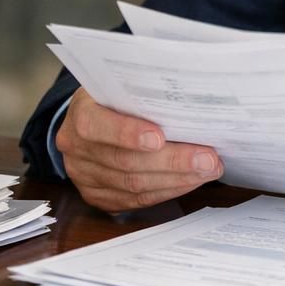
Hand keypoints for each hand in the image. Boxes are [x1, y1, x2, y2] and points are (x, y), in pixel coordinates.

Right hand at [54, 89, 222, 212]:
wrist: (91, 120)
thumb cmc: (115, 99)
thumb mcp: (121, 85)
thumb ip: (143, 93)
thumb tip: (190, 99)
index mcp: (80, 113)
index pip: (96, 126)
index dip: (127, 133)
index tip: (159, 137)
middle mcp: (76, 148)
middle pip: (124, 161)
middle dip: (172, 161)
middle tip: (207, 158)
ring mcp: (84, 176)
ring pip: (133, 186)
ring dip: (176, 179)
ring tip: (208, 170)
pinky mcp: (97, 196)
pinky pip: (135, 200)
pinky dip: (167, 191)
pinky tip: (190, 181)